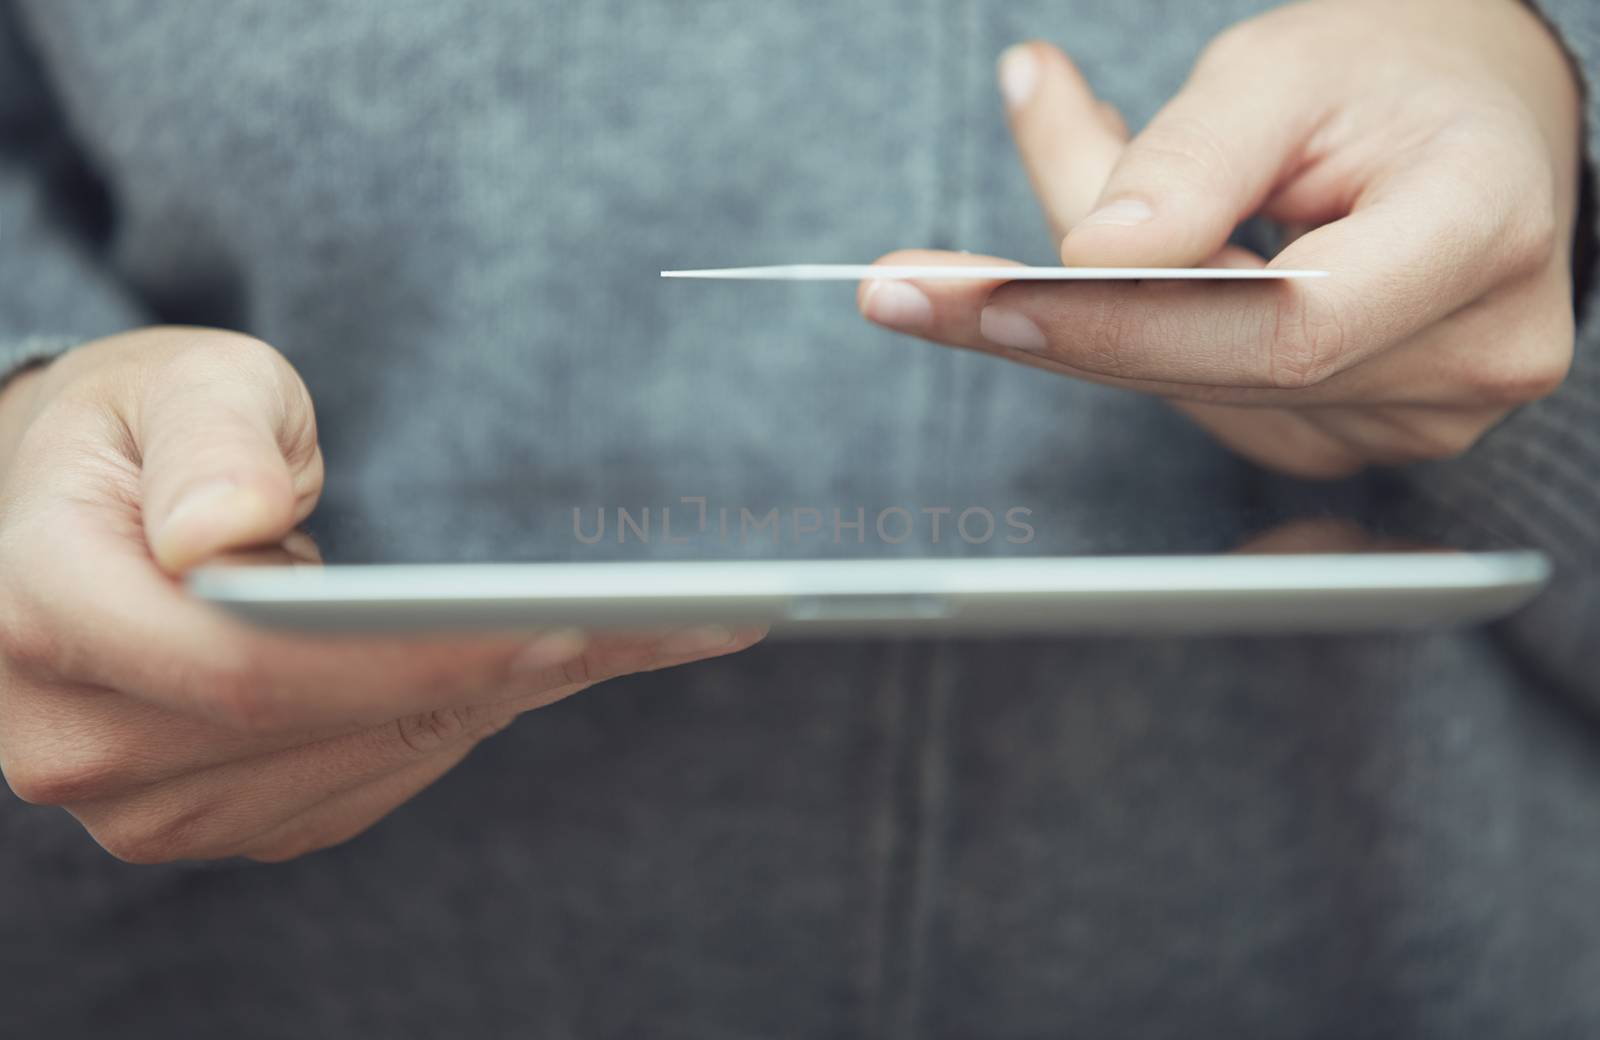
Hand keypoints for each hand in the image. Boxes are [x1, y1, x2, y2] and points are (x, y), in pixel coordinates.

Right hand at [0, 327, 761, 862]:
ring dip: (497, 703)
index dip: (414, 659)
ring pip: (358, 769)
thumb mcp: (175, 383)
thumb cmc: (142, 431)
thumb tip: (220, 532)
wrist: (79, 512)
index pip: (248, 668)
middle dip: (497, 676)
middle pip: (323, 729)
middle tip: (654, 628)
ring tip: (623, 638)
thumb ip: (206, 442)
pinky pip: (360, 788)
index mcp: (42, 613)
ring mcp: (142, 802)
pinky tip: (530, 670)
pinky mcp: (214, 815)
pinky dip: (455, 727)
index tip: (561, 626)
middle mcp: (76, 740)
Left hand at [859, 0, 1583, 476]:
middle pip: (1220, 369)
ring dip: (1101, 319)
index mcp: (1482, 232)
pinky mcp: (1358, 435)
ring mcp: (1420, 415)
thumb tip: (1087, 256)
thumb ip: (1188, 157)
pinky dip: (1144, 341)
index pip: (1281, 325)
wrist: (1475, 129)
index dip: (1118, 323)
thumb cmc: (1387, 80)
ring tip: (1084, 213)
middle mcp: (1471, 351)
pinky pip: (1208, 402)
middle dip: (1057, 323)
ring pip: (1195, 391)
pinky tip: (1140, 276)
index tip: (977, 303)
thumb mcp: (1283, 68)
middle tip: (909, 287)